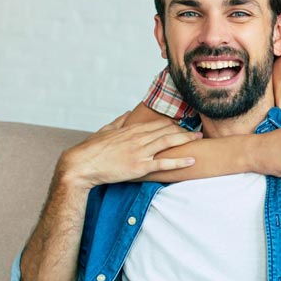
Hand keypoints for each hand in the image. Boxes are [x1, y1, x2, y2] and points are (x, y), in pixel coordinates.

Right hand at [57, 113, 199, 189]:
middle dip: (184, 130)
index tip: (184, 124)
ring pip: (168, 142)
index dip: (173, 123)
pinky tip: (192, 160)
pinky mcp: (139, 167)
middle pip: (166, 130)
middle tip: (198, 130)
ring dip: (186, 140)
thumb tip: (127, 113)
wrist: (81, 164)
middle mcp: (138, 138)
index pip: (157, 123)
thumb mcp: (105, 130)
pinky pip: (163, 163)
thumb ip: (118, 122)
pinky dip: (179, 161)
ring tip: (199, 139)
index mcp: (131, 130)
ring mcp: (140, 152)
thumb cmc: (91, 149)